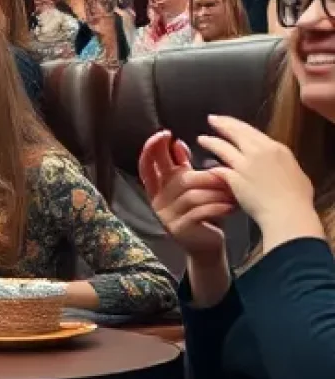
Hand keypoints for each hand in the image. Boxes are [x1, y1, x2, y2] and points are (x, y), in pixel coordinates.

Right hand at [138, 131, 234, 261]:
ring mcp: (166, 215)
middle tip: (223, 173)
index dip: (152, 149)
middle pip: (178, 179)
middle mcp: (157, 200)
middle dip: (204, 175)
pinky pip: (200, 211)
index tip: (165, 134)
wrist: (207, 244)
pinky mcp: (178, 228)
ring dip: (216, 192)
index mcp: (157, 187)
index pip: (146, 165)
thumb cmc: (202, 211)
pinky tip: (230, 206)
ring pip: (193, 195)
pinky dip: (218, 206)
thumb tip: (178, 144)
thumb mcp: (191, 187)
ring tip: (233, 192)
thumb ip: (182, 167)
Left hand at [196, 115, 322, 250]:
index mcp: (276, 148)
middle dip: (222, 124)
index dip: (238, 124)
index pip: (252, 131)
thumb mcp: (295, 172)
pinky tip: (205, 165)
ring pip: (223, 147)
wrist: (287, 212)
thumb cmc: (298, 197)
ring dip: (210, 141)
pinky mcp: (233, 177)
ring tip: (201, 138)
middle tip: (211, 119)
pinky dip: (211, 166)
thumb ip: (280, 162)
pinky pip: (218, 169)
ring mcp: (244, 164)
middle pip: (236, 132)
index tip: (229, 121)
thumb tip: (276, 161)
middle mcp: (259, 151)